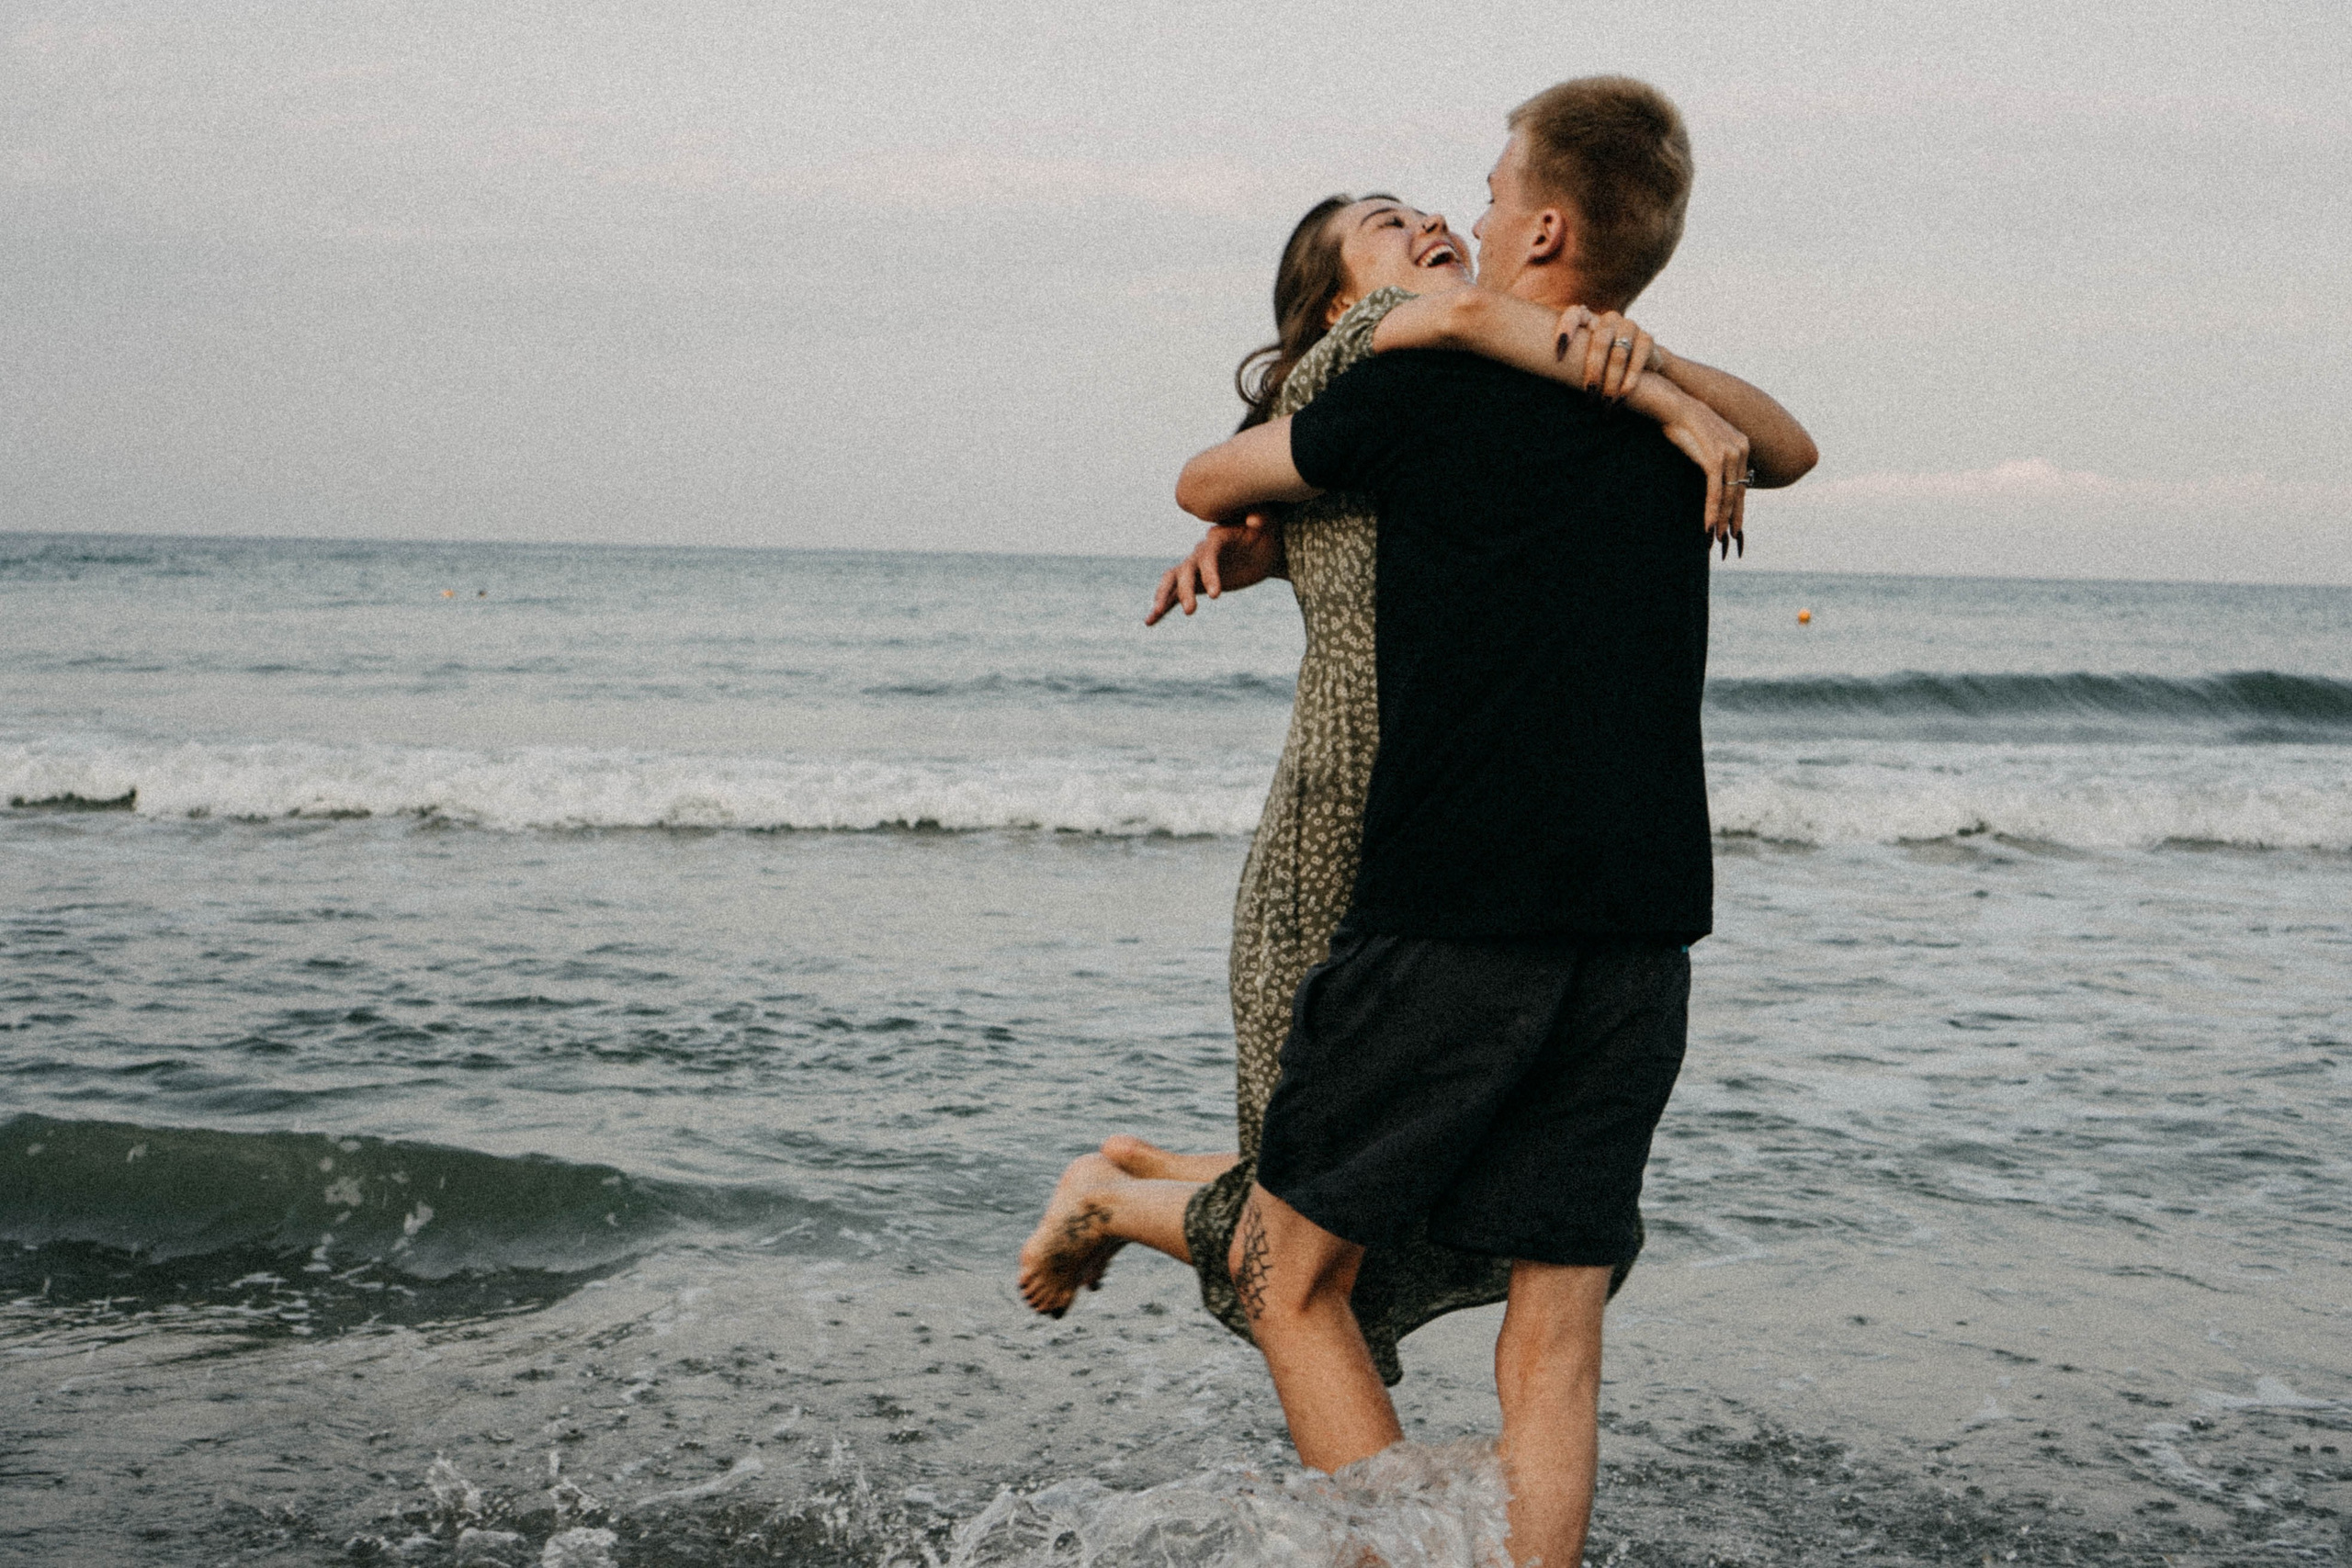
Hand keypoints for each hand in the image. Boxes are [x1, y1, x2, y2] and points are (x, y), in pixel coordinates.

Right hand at [1145, 516, 1284, 623]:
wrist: (1262, 547)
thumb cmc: (1266, 534)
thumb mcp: (1269, 524)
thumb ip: (1261, 519)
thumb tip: (1254, 522)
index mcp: (1216, 538)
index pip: (1208, 554)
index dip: (1209, 573)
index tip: (1216, 595)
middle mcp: (1200, 552)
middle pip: (1186, 570)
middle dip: (1186, 590)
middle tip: (1191, 611)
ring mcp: (1195, 568)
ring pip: (1173, 580)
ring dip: (1164, 595)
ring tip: (1156, 613)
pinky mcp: (1195, 583)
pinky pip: (1174, 595)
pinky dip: (1162, 608)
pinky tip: (1150, 622)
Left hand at [1555, 307, 1654, 400]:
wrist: (1638, 361)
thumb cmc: (1598, 362)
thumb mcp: (1577, 356)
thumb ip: (1560, 356)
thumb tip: (1524, 366)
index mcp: (1587, 318)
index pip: (1574, 314)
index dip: (1566, 329)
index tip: (1558, 352)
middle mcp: (1608, 318)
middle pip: (1599, 341)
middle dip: (1593, 370)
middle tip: (1587, 393)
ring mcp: (1629, 326)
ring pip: (1619, 352)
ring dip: (1612, 380)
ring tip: (1605, 402)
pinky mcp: (1648, 339)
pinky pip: (1639, 357)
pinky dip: (1631, 379)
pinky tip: (1622, 395)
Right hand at [1652, 391, 1750, 556]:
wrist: (1673, 406)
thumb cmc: (1683, 423)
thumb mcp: (1706, 439)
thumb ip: (1715, 455)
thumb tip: (1714, 472)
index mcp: (1741, 444)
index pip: (1741, 482)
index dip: (1738, 505)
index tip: (1735, 523)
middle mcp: (1740, 448)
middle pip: (1739, 491)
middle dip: (1733, 517)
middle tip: (1729, 536)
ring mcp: (1729, 453)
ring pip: (1728, 494)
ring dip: (1723, 518)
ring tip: (1718, 536)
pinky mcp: (1715, 459)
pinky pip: (1716, 491)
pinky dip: (1712, 510)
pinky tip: (1709, 525)